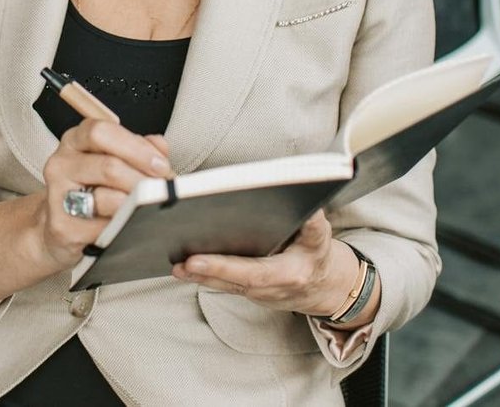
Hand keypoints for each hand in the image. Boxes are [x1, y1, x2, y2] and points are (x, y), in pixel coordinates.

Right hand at [37, 119, 171, 268]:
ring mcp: (57, 196)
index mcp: (75, 141)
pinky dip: (122, 228)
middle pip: (108, 166)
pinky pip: (102, 228)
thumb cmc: (92, 190)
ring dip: (135, 205)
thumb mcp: (114, 160)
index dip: (136, 148)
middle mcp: (61, 164)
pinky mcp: (61, 227)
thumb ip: (138, 149)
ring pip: (106, 198)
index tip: (160, 165)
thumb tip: (159, 147)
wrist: (61, 229)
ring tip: (148, 208)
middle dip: (142, 180)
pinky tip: (129, 226)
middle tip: (161, 191)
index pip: (102, 132)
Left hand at [172, 210, 359, 316]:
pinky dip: (203, 277)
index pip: (253, 273)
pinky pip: (223, 285)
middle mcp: (271, 288)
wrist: (324, 287)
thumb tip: (307, 205)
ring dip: (198, 277)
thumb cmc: (318, 256)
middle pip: (234, 282)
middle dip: (206, 273)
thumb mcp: (322, 238)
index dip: (224, 267)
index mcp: (289, 274)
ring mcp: (257, 293)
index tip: (197, 260)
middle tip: (181, 263)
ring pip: (224, 286)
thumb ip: (313, 223)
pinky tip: (182, 266)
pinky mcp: (247, 291)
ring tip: (175, 264)